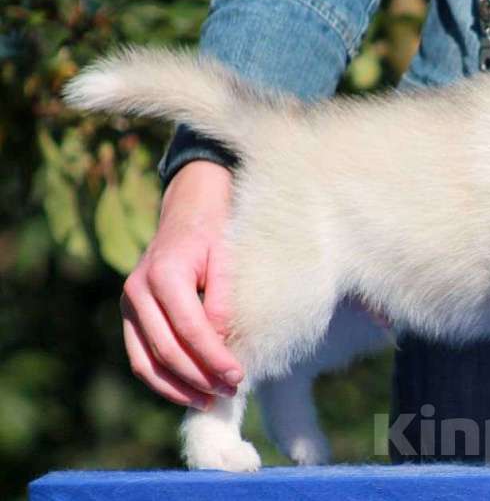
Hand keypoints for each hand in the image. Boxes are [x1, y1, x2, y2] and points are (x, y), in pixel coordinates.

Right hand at [120, 160, 241, 408]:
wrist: (189, 208)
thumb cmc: (216, 231)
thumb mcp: (227, 257)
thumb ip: (223, 300)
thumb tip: (222, 343)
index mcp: (164, 274)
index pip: (190, 329)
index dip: (214, 357)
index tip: (238, 376)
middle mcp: (137, 291)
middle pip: (165, 350)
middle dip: (199, 377)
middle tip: (230, 393)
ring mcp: (129, 304)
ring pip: (145, 361)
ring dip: (177, 388)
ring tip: (210, 402)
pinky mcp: (130, 315)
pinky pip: (140, 356)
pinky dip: (162, 380)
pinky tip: (189, 392)